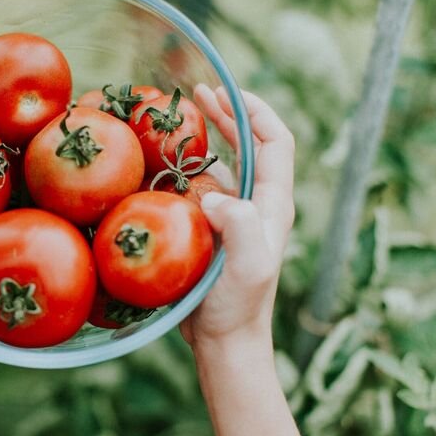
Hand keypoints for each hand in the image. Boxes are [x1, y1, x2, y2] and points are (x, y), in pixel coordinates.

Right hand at [180, 85, 295, 351]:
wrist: (225, 344)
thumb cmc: (237, 307)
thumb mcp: (246, 265)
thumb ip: (240, 226)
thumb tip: (215, 195)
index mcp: (273, 204)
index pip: (276, 141)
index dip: (255, 111)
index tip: (225, 92)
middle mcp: (259, 205)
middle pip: (251, 144)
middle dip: (227, 114)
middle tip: (195, 93)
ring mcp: (236, 218)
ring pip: (225, 165)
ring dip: (205, 138)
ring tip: (175, 122)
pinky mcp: (213, 232)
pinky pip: (201, 189)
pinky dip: (185, 170)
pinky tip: (159, 167)